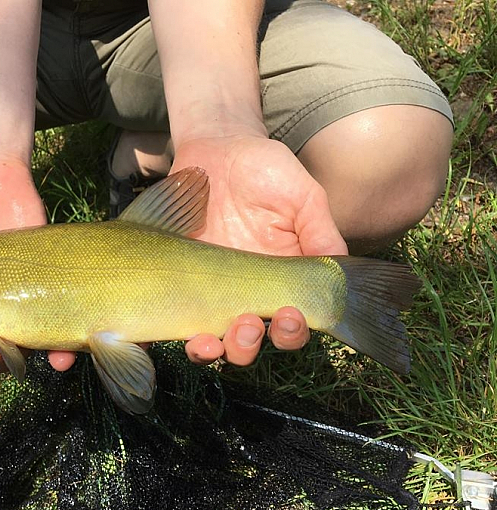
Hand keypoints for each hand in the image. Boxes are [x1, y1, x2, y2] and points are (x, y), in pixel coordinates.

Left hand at [175, 133, 347, 365]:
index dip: (294, 331)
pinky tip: (188, 332)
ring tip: (215, 338)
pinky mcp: (180, 283)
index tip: (289, 316)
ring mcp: (212, 291)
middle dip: (252, 344)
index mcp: (282, 279)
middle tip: (249, 325)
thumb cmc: (267, 171)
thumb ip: (320, 233)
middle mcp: (249, 292)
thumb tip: (340, 274)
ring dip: (220, 348)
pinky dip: (184, 335)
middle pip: (255, 340)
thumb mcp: (302, 196)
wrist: (216, 149)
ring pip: (218, 339)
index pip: (293, 322)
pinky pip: (181, 320)